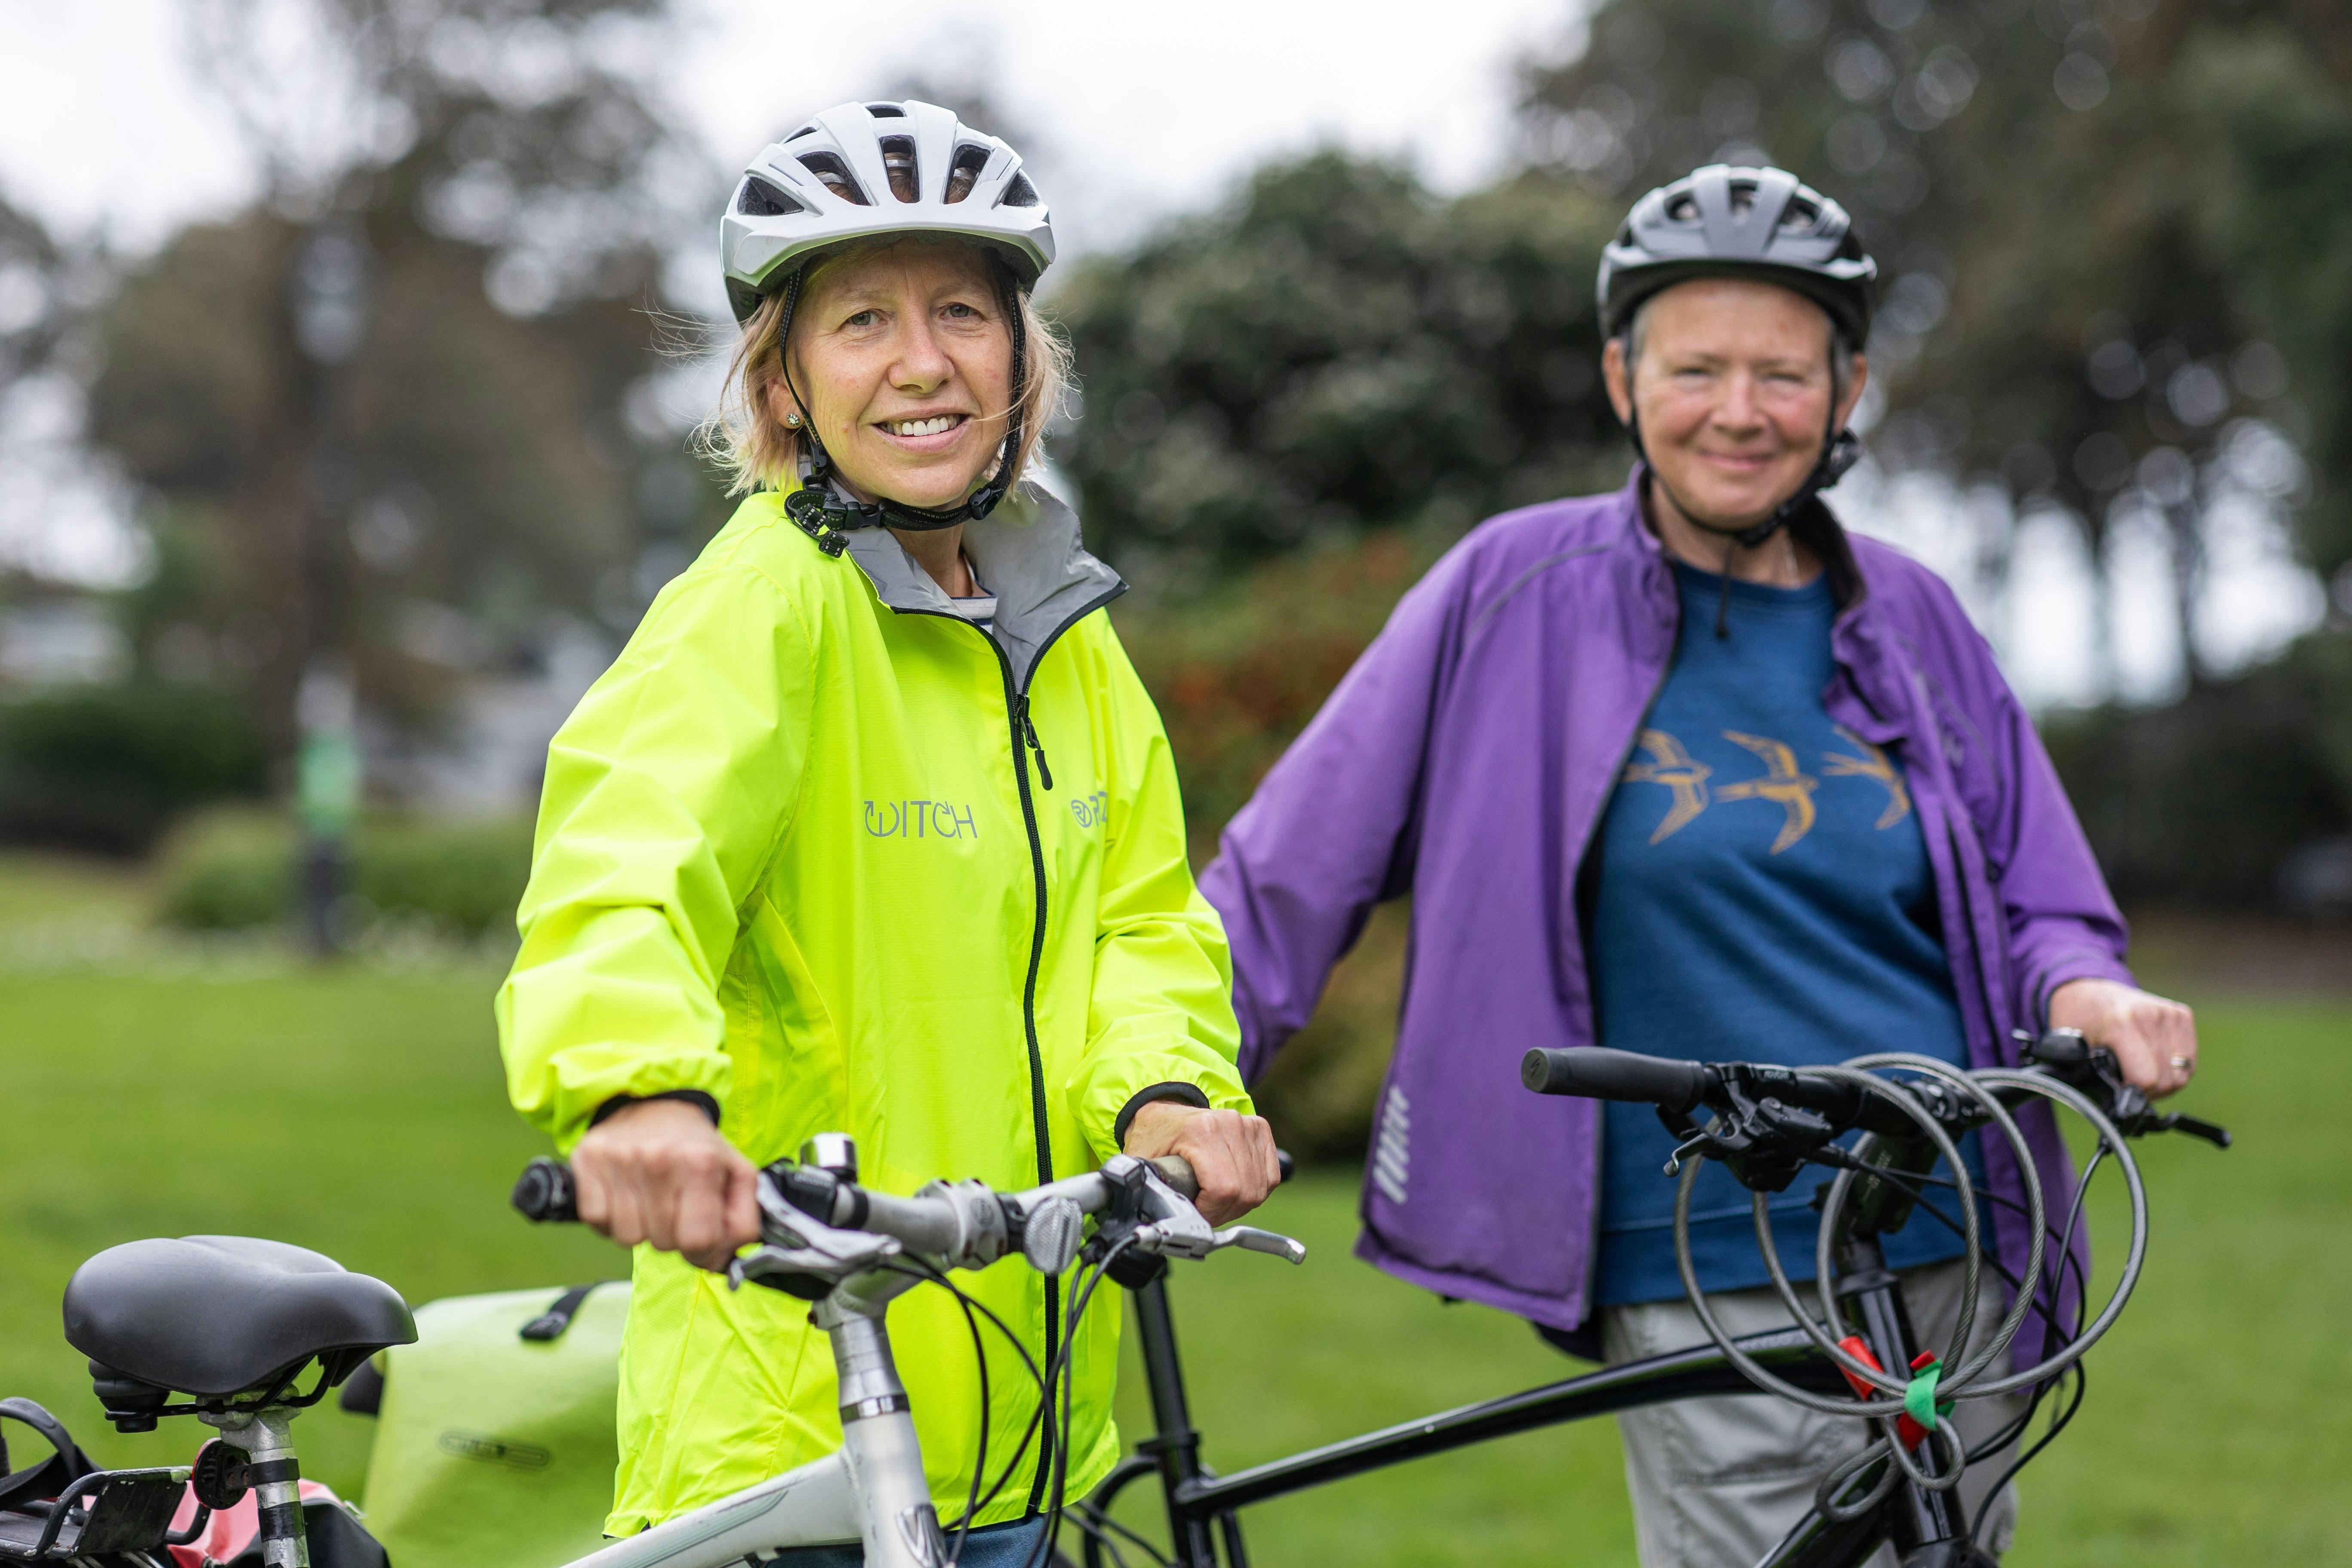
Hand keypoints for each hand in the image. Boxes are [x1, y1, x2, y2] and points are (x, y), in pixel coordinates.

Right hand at [570, 1099, 762, 1270]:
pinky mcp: (587, 1160)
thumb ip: (744, 1222)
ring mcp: (619, 1159)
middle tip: (674, 1207)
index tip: (700, 1232)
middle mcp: (658, 1159)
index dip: (702, 1248)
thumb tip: (723, 1261)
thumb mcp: (737, 1175)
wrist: (654, 1102)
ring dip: (640, 1228)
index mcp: (700, 1162)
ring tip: (650, 1199)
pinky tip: (625, 1194)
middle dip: (672, 1235)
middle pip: (662, 1243)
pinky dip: (610, 1218)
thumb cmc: (696, 1146)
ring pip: (627, 1238)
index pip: (698, 1241)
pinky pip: (596, 1221)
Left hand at [1122, 1101, 1279, 1224]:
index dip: (1210, 1212)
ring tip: (1216, 1201)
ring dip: (1238, 1204)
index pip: (1223, 1189)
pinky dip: (1255, 1190)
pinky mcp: (1259, 1129)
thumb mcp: (1143, 1161)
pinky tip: (1235, 1189)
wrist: (1165, 1108)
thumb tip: (1158, 1219)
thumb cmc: (1154, 1135)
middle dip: (1222, 1212)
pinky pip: (1270, 1176)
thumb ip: (1149, 1189)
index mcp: (1200, 1131)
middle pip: (1243, 1192)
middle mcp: (1229, 1124)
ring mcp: (1247, 1125)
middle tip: (1204, 1211)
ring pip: (1258, 1188)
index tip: (1195, 1214)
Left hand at [2048, 978, 2198, 1099]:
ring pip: (2182, 1073)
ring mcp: (2169, 1013)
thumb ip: (2094, 1076)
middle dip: (2150, 1092)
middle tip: (2129, 1086)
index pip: (2146, 1078)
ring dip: (2164, 1081)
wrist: (2085, 990)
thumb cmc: (2077, 1022)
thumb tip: (2118, 1105)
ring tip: (2139, 1072)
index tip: (2122, 1094)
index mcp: (2120, 1023)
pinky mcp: (2182, 1014)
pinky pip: (2189, 1059)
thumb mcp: (2072, 1050)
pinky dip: (2174, 1068)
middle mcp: (2150, 1015)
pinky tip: (2153, 1061)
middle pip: (2168, 1080)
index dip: (2134, 1095)